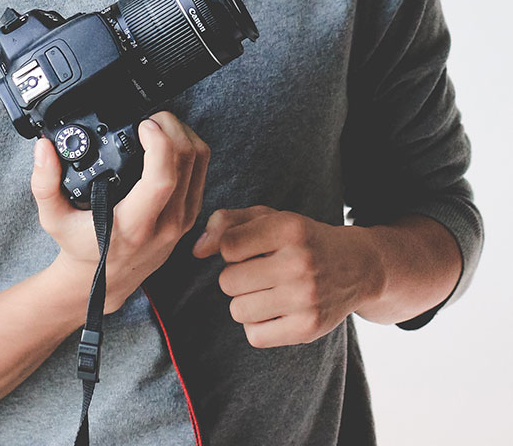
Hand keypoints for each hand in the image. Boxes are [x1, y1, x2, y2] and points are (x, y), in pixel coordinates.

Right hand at [31, 111, 209, 312]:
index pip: (161, 180)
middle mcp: (165, 225)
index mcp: (133, 226)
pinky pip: (201, 172)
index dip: (158, 144)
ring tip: (158, 126)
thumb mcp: (53, 219)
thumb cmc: (82, 248)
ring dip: (182, 134)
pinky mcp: (191, 215)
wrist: (106, 281)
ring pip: (200, 163)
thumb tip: (44, 148)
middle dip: (171, 128)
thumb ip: (44, 183)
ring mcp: (183, 220)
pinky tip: (167, 143)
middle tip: (148, 119)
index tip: (142, 124)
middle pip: (187, 162)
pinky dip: (189, 149)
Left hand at [192, 206, 381, 347]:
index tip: (248, 248)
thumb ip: (226, 223)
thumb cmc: (300, 238)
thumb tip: (195, 251)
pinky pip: (255, 336)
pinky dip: (258, 326)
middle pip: (228, 281)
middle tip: (259, 272)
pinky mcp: (309, 329)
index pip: (227, 246)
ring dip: (245, 302)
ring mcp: (306, 298)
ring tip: (266, 290)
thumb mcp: (268, 218)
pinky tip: (275, 310)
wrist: (357, 266)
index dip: (230, 248)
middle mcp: (299, 262)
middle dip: (236, 277)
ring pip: (238, 310)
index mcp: (288, 228)